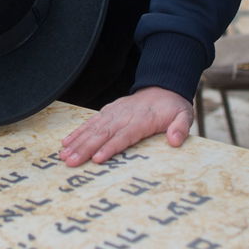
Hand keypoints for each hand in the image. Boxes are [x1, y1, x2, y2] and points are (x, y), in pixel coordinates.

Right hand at [59, 87, 192, 165]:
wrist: (163, 87)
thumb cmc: (173, 107)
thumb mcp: (185, 115)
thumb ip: (180, 127)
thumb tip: (175, 140)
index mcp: (142, 120)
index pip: (124, 136)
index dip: (110, 148)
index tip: (97, 159)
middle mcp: (124, 116)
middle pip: (103, 134)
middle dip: (85, 148)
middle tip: (71, 162)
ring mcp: (114, 113)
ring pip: (93, 128)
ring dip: (78, 142)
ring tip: (64, 155)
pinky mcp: (108, 112)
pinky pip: (91, 122)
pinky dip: (78, 132)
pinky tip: (66, 142)